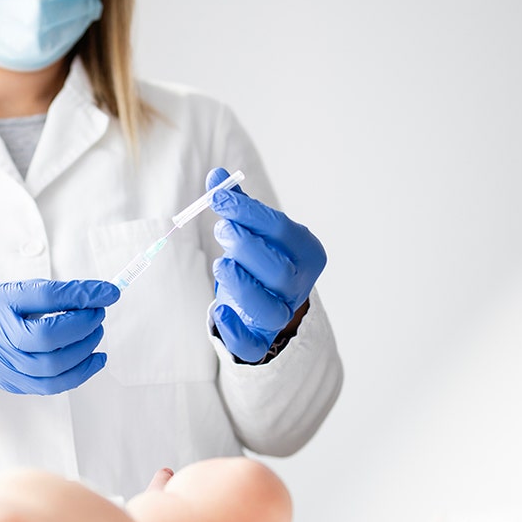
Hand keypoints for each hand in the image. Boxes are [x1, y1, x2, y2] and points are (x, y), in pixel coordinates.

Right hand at [0, 279, 119, 394]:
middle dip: (83, 325)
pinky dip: (80, 373)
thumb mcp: (15, 291)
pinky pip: (52, 386)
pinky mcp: (15, 386)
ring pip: (52, 368)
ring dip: (85, 349)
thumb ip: (54, 293)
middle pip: (48, 338)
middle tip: (98, 313)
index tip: (109, 292)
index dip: (80, 295)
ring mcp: (5, 368)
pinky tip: (96, 358)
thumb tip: (99, 296)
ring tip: (96, 332)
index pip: (44, 298)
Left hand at [206, 168, 326, 362]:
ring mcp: (282, 314)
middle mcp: (299, 285)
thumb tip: (215, 176)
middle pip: (279, 271)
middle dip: (247, 248)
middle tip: (222, 230)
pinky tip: (218, 310)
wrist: (264, 297)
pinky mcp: (260, 338)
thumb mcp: (251, 228)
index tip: (217, 197)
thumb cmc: (259, 255)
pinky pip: (252, 345)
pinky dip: (234, 330)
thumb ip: (235, 204)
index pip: (283, 231)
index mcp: (306, 252)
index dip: (248, 213)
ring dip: (241, 285)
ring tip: (220, 264)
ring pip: (268, 309)